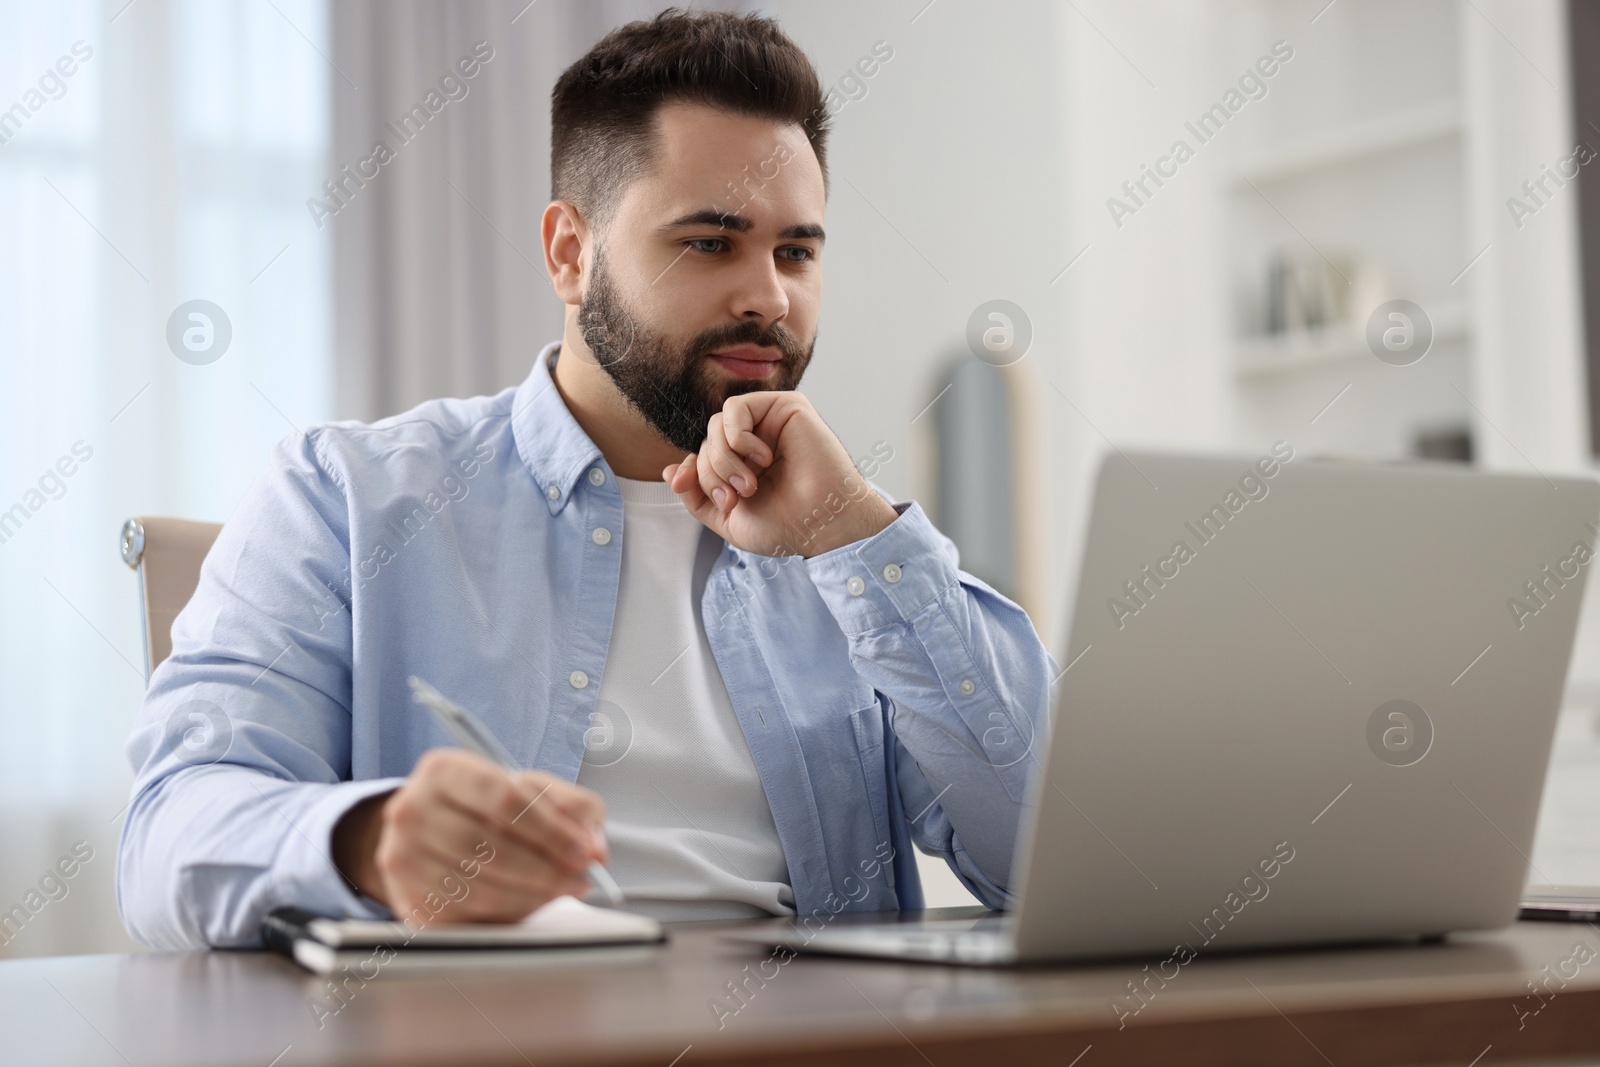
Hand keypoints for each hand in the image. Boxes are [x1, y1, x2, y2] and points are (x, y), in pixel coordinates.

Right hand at [331, 749, 607, 923]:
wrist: (428, 833)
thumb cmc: (486, 807)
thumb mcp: (530, 789)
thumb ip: (572, 807)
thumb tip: (595, 846)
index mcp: (444, 770)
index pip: (504, 801)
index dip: (551, 831)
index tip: (584, 851)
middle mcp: (412, 811)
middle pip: (491, 849)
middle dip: (547, 869)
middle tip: (581, 877)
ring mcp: (404, 860)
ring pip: (482, 889)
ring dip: (534, 896)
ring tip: (563, 889)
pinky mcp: (410, 903)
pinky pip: (471, 917)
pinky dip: (511, 914)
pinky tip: (532, 902)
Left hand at [662, 391, 898, 557]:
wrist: (822, 524)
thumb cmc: (786, 526)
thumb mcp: (728, 520)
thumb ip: (698, 497)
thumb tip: (671, 472)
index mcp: (745, 466)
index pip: (701, 456)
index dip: (689, 471)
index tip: (685, 487)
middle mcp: (756, 442)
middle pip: (707, 442)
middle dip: (711, 474)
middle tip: (736, 498)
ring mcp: (770, 424)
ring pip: (716, 425)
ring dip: (723, 459)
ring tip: (750, 484)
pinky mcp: (785, 407)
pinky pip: (735, 407)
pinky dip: (737, 435)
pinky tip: (761, 458)